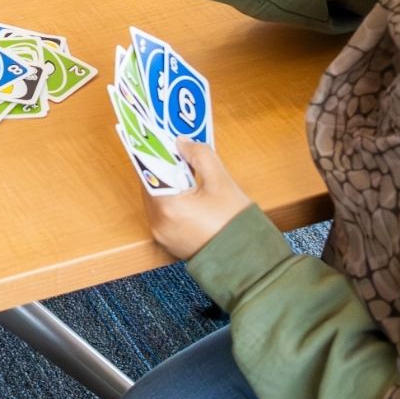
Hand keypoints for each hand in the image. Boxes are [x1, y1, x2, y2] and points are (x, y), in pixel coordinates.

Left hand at [142, 139, 253, 259]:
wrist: (250, 263)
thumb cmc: (238, 226)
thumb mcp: (222, 183)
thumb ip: (200, 156)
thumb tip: (182, 142)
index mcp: (168, 208)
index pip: (149, 170)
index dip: (153, 151)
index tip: (155, 136)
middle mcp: (159, 224)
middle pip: (151, 185)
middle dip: (162, 166)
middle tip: (172, 149)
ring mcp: (163, 236)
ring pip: (156, 199)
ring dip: (166, 183)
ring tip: (182, 168)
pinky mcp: (170, 243)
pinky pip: (164, 214)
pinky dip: (171, 200)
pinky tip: (186, 190)